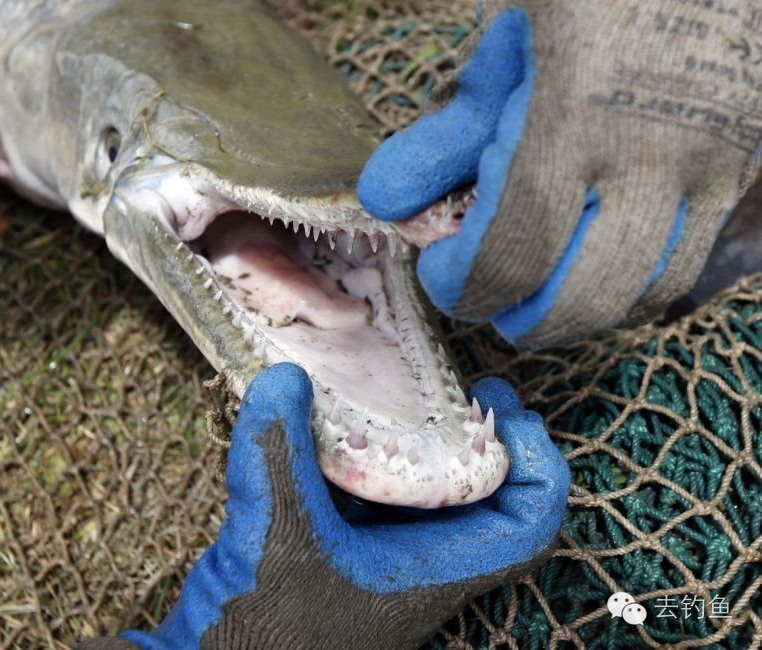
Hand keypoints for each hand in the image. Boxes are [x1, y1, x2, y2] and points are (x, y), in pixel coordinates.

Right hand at [77, 363, 568, 649]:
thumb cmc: (261, 632)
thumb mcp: (273, 532)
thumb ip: (278, 452)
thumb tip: (286, 376)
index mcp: (431, 572)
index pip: (527, 524)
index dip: (536, 463)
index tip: (504, 409)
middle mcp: (420, 565)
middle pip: (491, 501)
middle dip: (488, 441)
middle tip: (467, 392)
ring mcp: (384, 559)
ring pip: (438, 498)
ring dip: (437, 447)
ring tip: (417, 398)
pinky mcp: (348, 551)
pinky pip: (385, 497)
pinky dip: (381, 459)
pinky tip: (349, 428)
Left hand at [358, 1, 761, 345]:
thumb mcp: (501, 48)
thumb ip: (445, 134)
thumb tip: (386, 203)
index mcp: (576, 114)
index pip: (513, 250)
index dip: (464, 285)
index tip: (438, 274)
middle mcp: (656, 150)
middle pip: (587, 296)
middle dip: (524, 319)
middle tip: (490, 303)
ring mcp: (715, 162)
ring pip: (648, 292)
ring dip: (581, 314)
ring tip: (538, 294)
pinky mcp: (744, 167)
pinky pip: (689, 260)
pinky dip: (632, 286)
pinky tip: (593, 267)